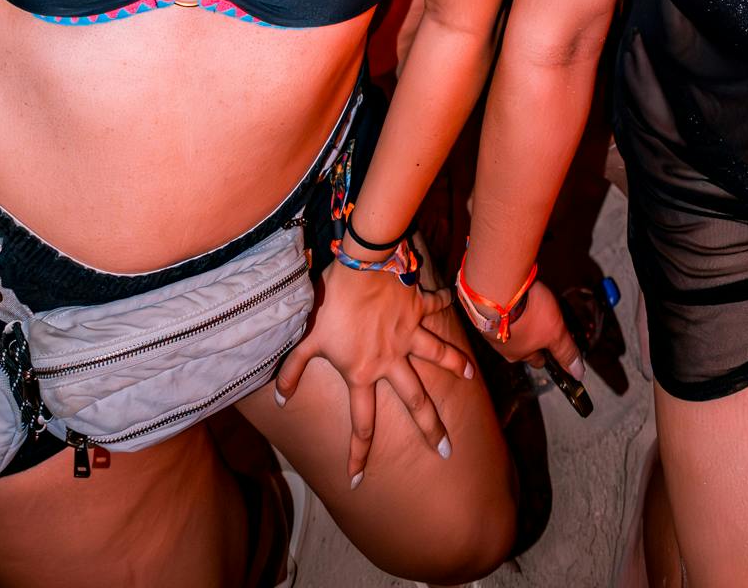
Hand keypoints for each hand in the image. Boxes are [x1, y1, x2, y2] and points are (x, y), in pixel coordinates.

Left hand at [274, 261, 470, 486]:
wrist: (362, 265)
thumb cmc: (332, 302)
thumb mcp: (307, 338)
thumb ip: (293, 369)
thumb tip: (279, 399)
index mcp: (362, 372)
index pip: (361, 423)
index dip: (357, 453)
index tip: (357, 480)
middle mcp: (390, 361)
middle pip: (415, 401)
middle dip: (431, 428)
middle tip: (446, 451)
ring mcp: (408, 335)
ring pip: (436, 357)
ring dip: (454, 365)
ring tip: (469, 376)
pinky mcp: (417, 308)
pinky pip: (436, 308)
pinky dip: (445, 304)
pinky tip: (455, 302)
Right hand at [472, 278, 582, 382]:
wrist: (497, 289)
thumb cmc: (527, 313)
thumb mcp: (555, 332)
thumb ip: (566, 352)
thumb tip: (578, 373)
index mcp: (520, 354)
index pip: (538, 360)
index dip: (548, 355)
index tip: (554, 349)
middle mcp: (503, 345)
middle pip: (522, 346)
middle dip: (532, 339)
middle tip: (542, 326)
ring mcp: (491, 328)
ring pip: (510, 330)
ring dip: (519, 322)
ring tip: (528, 308)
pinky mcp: (484, 310)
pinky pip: (500, 313)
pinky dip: (508, 309)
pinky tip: (514, 299)